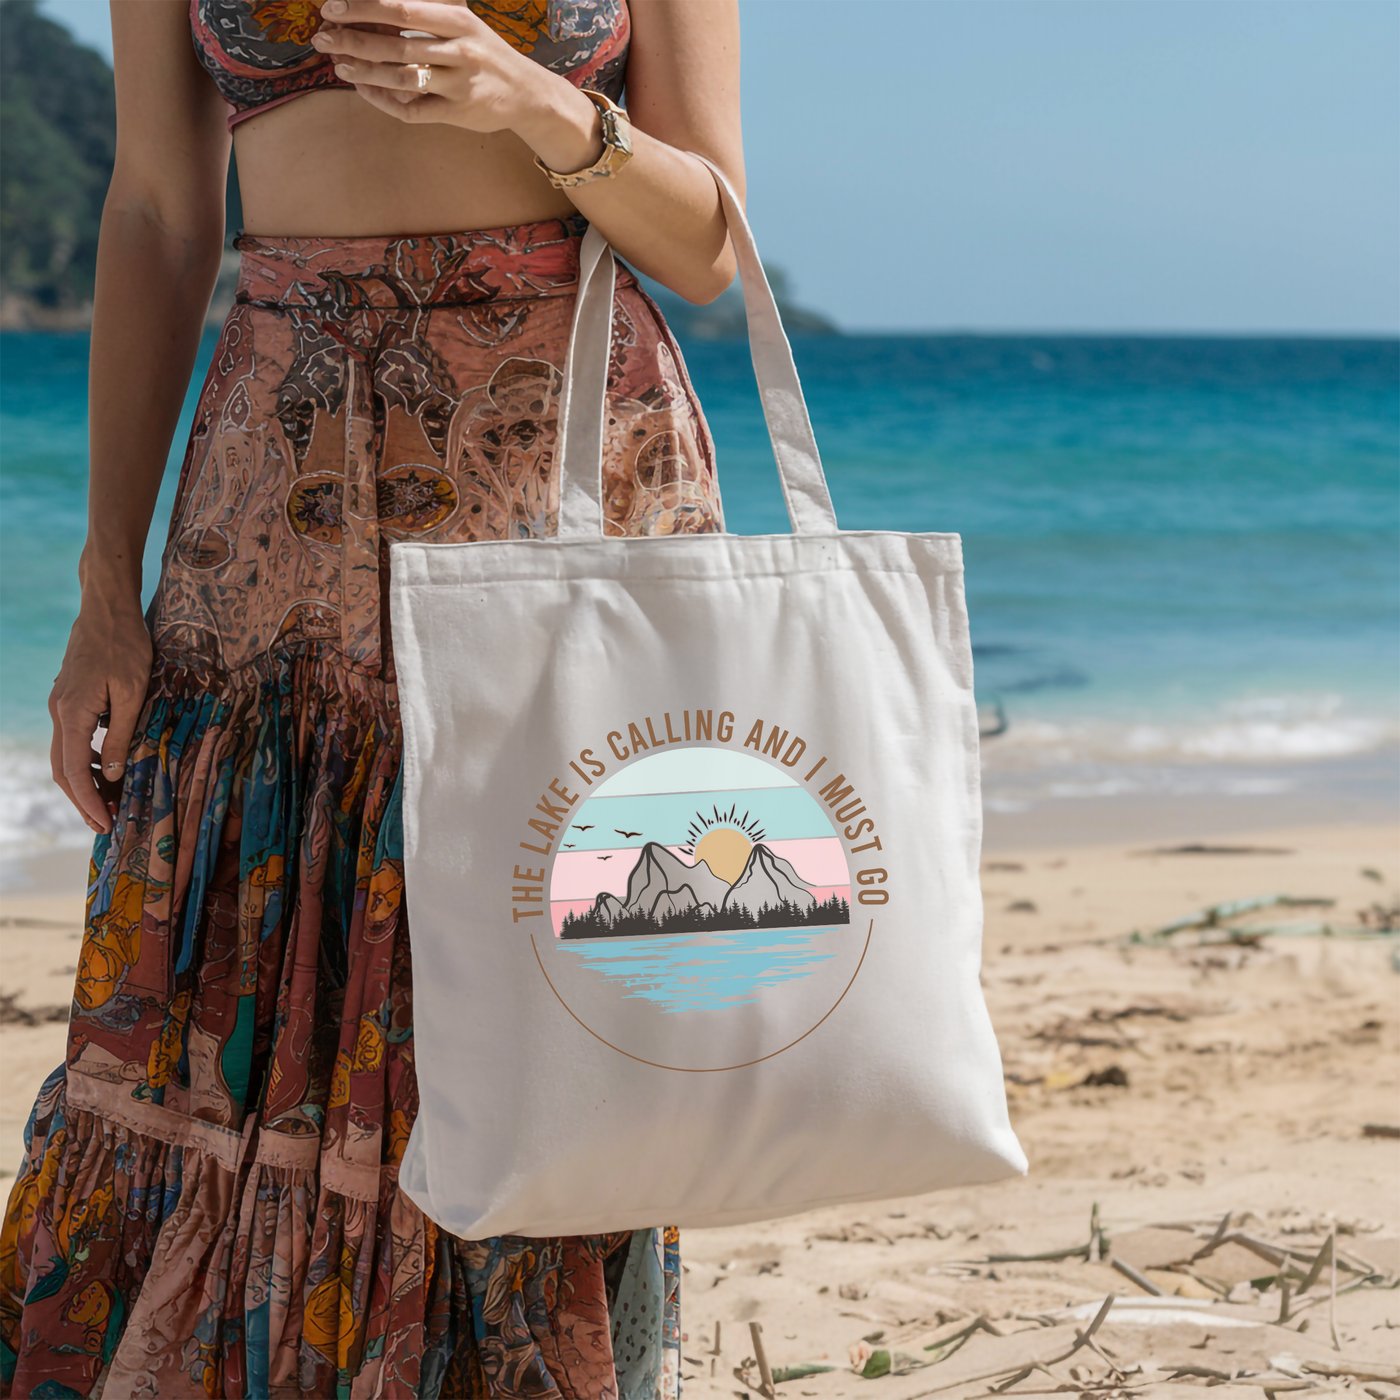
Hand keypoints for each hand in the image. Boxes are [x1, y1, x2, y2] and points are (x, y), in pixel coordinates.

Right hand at [48, 600, 151, 834]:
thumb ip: (121, 735)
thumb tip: (111, 774)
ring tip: (110, 800)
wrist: (107, 609)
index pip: (72, 772)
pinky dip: (85, 759)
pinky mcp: (69, 698)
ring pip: (64, 755)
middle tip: (105, 824)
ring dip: (84, 781)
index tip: (104, 824)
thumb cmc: (126, 646)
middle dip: (83, 800)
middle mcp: (59, 712)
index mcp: (72, 713)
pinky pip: (72, 738)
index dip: (88, 802)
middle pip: (62, 769)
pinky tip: (106, 767)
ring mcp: (60, 705)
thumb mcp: (133, 694)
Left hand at [311, 0, 600, 166]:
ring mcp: (459, 83)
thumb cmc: (486, 54)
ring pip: (402, 78)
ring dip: (365, 72)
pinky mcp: (458, 112)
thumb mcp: (463, 22)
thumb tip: (380, 5)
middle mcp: (460, 49)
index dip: (363, 7)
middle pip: (396, 43)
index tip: (332, 7)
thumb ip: (427, 10)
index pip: (401, 7)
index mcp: (457, 19)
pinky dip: (385, 101)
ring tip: (338, 65)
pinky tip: (365, 90)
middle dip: (353, 40)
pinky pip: (413, 110)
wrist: (528, 94)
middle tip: (322, 37)